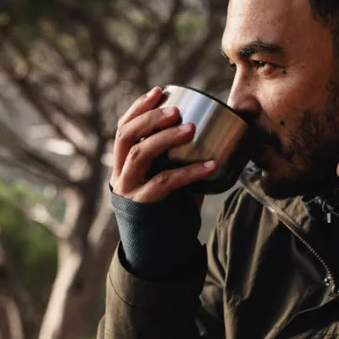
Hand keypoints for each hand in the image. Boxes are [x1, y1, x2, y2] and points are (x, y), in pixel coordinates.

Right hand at [110, 87, 216, 204]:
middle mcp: (120, 173)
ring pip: (140, 154)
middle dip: (150, 118)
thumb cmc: (169, 205)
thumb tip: (218, 130)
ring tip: (190, 129)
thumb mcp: (169, 175)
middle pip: (126, 136)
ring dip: (165, 138)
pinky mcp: (143, 204)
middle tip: (177, 110)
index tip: (159, 91)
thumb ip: (180, 157)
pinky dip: (190, 172)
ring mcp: (129, 188)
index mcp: (123, 162)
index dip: (138, 107)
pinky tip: (211, 166)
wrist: (160, 248)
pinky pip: (165, 182)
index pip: (123, 127)